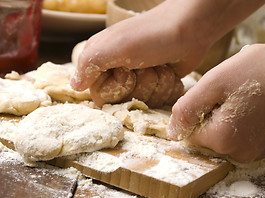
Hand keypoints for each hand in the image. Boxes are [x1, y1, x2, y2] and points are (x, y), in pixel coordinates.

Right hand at [70, 2, 208, 106]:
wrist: (190, 28)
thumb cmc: (151, 35)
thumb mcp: (114, 47)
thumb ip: (88, 64)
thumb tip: (74, 87)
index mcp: (104, 60)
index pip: (101, 95)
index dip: (115, 89)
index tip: (126, 72)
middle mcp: (120, 71)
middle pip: (124, 101)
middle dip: (139, 86)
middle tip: (146, 66)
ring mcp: (142, 78)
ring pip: (145, 102)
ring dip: (156, 85)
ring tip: (161, 66)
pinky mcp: (160, 83)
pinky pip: (160, 99)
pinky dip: (167, 87)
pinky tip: (170, 71)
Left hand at [168, 43, 264, 162]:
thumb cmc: (258, 70)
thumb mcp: (213, 83)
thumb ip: (186, 110)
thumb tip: (172, 133)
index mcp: (222, 140)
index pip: (191, 132)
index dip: (199, 109)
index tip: (219, 93)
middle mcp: (239, 154)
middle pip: (209, 136)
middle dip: (214, 114)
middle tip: (234, 92)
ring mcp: (256, 152)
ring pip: (226, 135)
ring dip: (229, 117)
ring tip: (247, 97)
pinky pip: (242, 136)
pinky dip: (244, 121)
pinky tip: (258, 104)